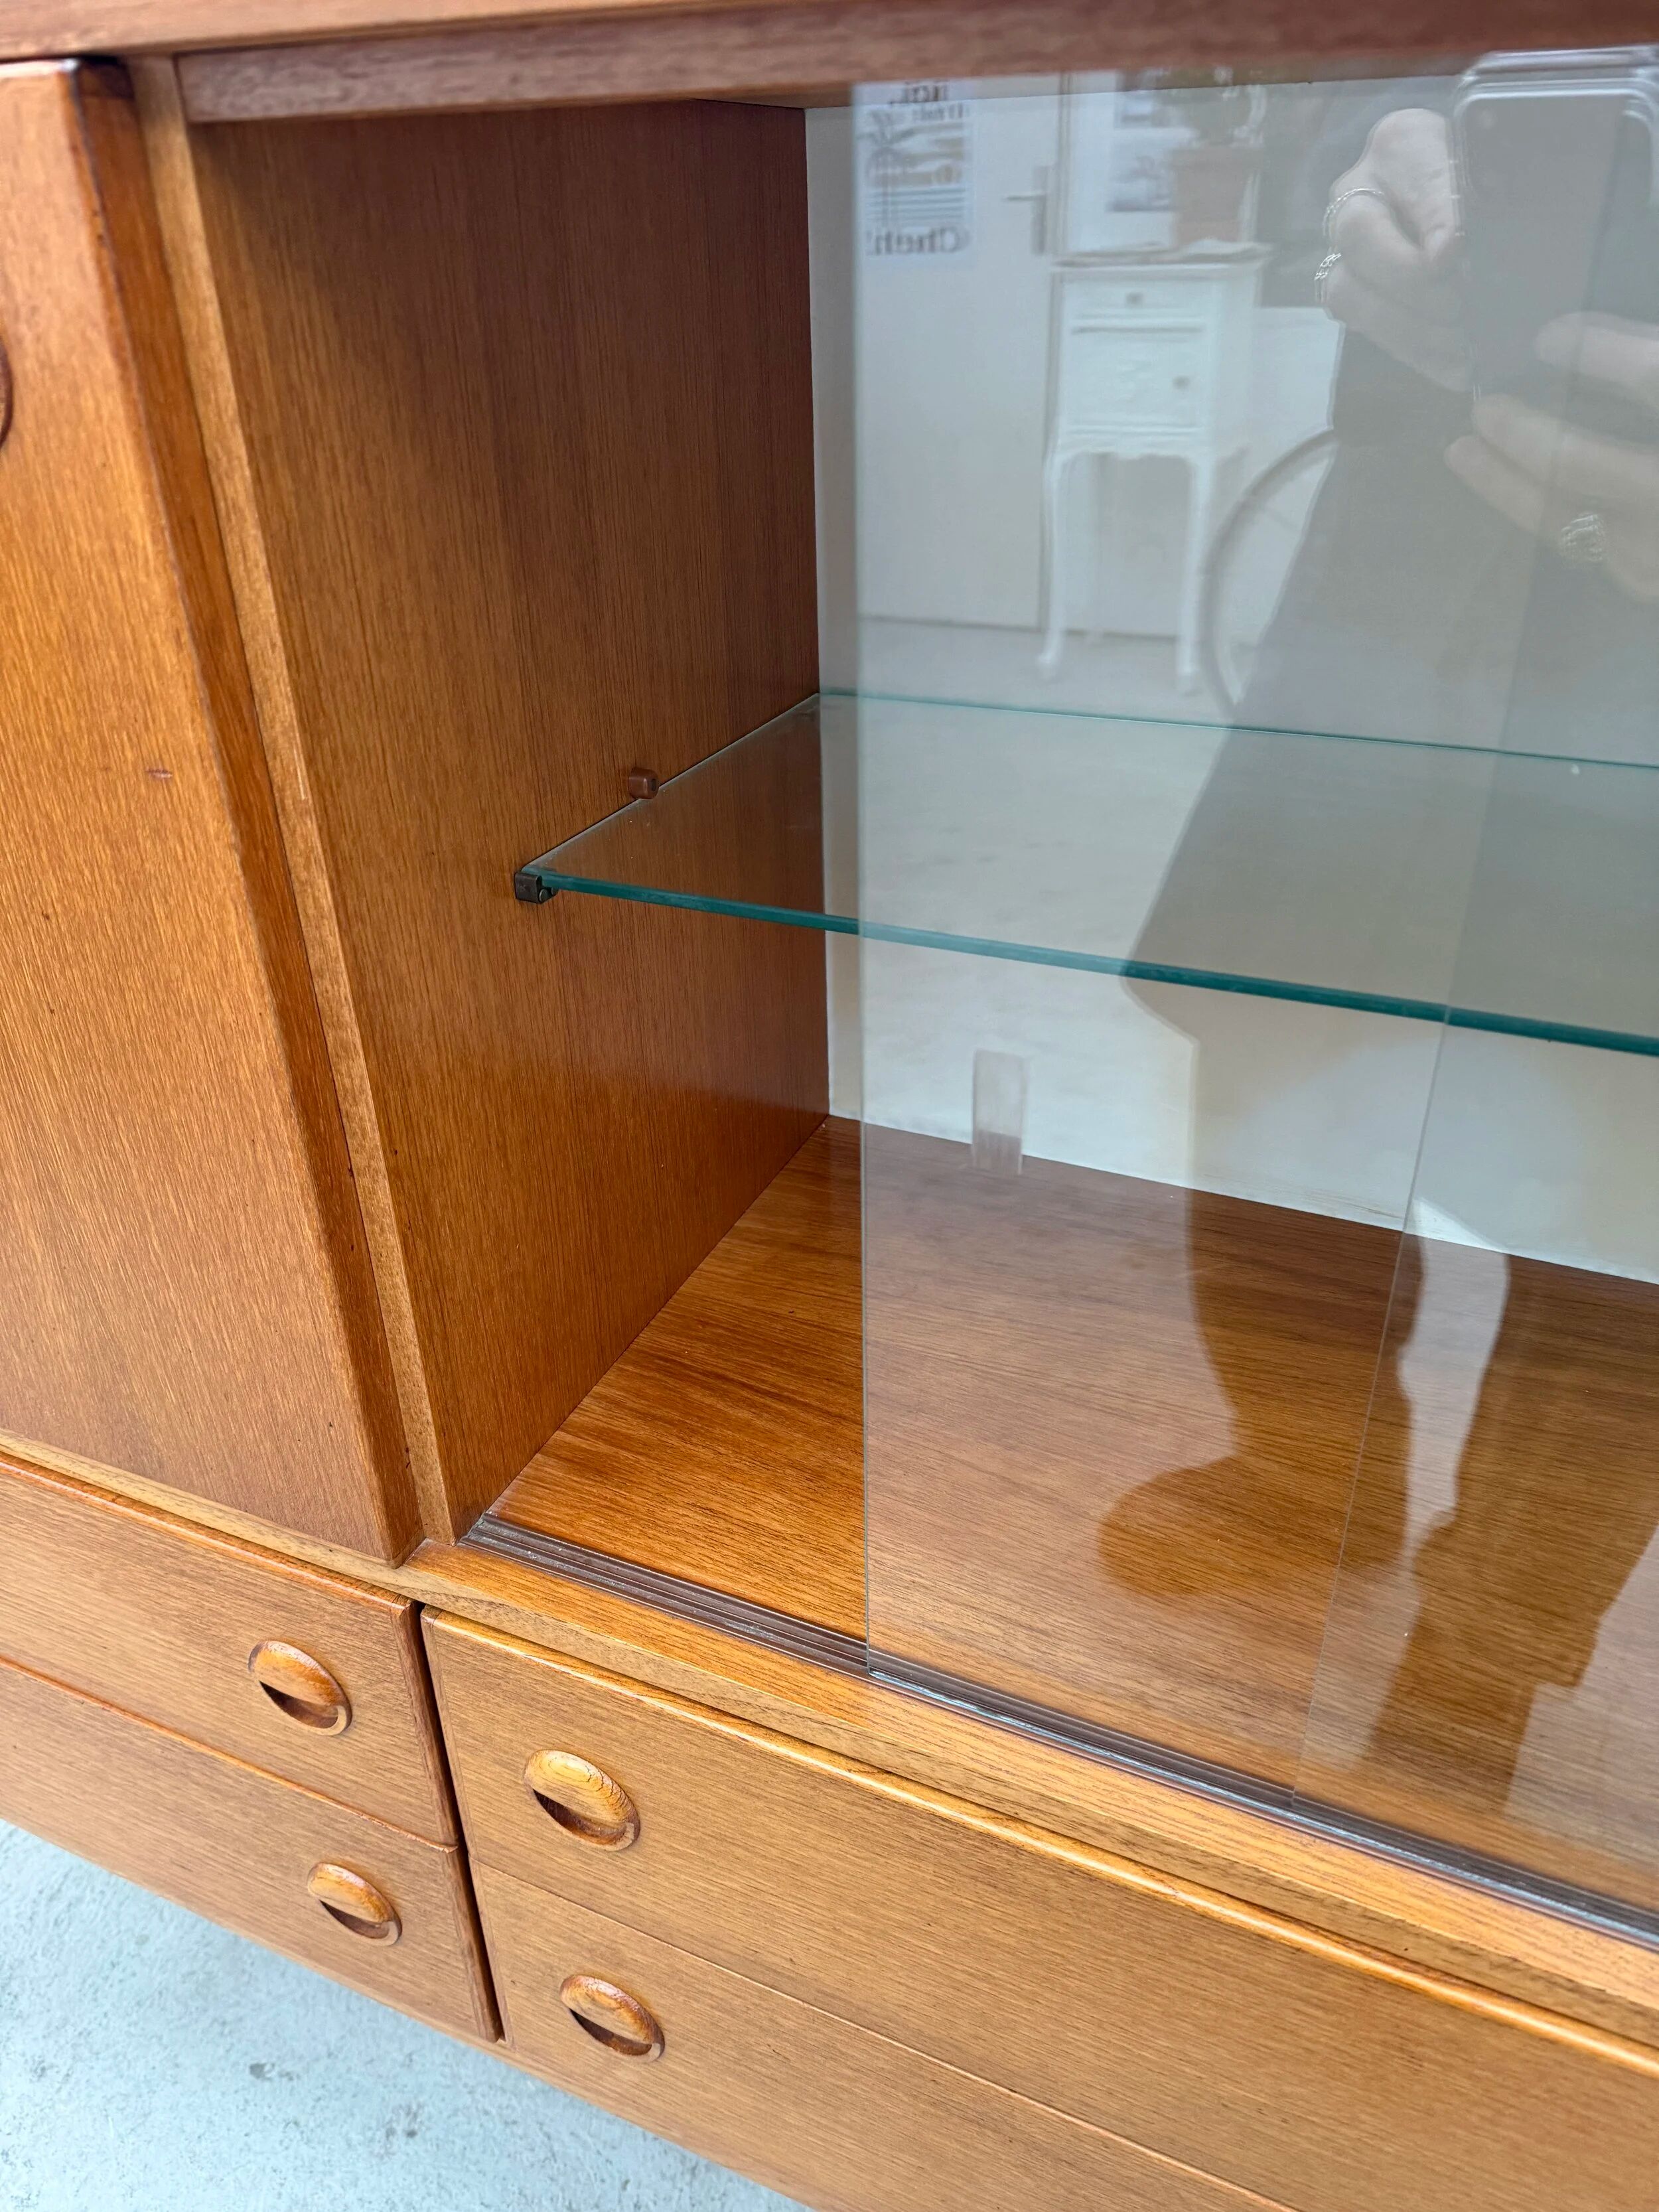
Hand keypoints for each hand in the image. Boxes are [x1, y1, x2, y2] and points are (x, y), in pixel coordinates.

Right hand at [1322, 109, 1466, 390]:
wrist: (1454, 205)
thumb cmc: (1483, 182)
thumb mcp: (1491, 175)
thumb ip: (1480, 201)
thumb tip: (1462, 253)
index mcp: (1401, 144)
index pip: (1411, 176)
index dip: (1431, 218)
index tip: (1451, 254)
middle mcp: (1357, 193)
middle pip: (1360, 236)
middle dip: (1409, 280)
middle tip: (1459, 307)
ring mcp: (1342, 247)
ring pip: (1348, 291)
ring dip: (1407, 327)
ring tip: (1461, 347)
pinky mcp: (1348, 293)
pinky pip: (1366, 329)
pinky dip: (1415, 353)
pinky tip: (1456, 369)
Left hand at [1447, 314, 1658, 601]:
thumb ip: (1650, 371)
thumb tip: (1608, 347)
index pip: (1653, 380)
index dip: (1599, 351)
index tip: (1550, 335)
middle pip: (1584, 463)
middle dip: (1525, 429)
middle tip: (1484, 401)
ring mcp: (1658, 553)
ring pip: (1565, 515)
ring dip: (1506, 483)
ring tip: (1464, 448)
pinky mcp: (1645, 585)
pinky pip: (1580, 543)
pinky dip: (1541, 510)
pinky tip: (1511, 487)